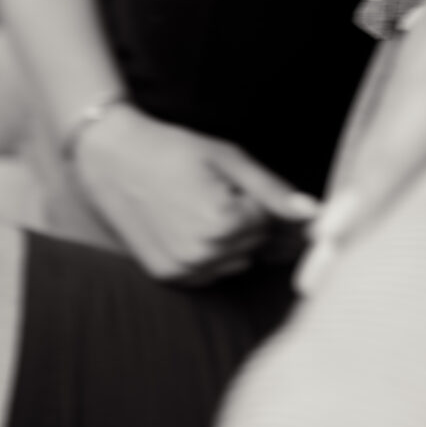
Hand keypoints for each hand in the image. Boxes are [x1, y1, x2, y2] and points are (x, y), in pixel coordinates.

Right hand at [75, 104, 317, 283]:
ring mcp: (183, 270)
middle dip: (244, 219)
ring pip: (235, 260)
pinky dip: (208, 252)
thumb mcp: (227, 159)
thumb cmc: (173, 150)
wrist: (113, 159)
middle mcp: (204, 254)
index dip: (251, 197)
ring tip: (197, 204)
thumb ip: (271, 190)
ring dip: (229, 238)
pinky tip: (186, 222)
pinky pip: (209, 271)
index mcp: (223, 223)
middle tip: (211, 189)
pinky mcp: (168, 276)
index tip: (226, 180)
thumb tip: (312, 213)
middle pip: (254, 243)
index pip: (267, 221)